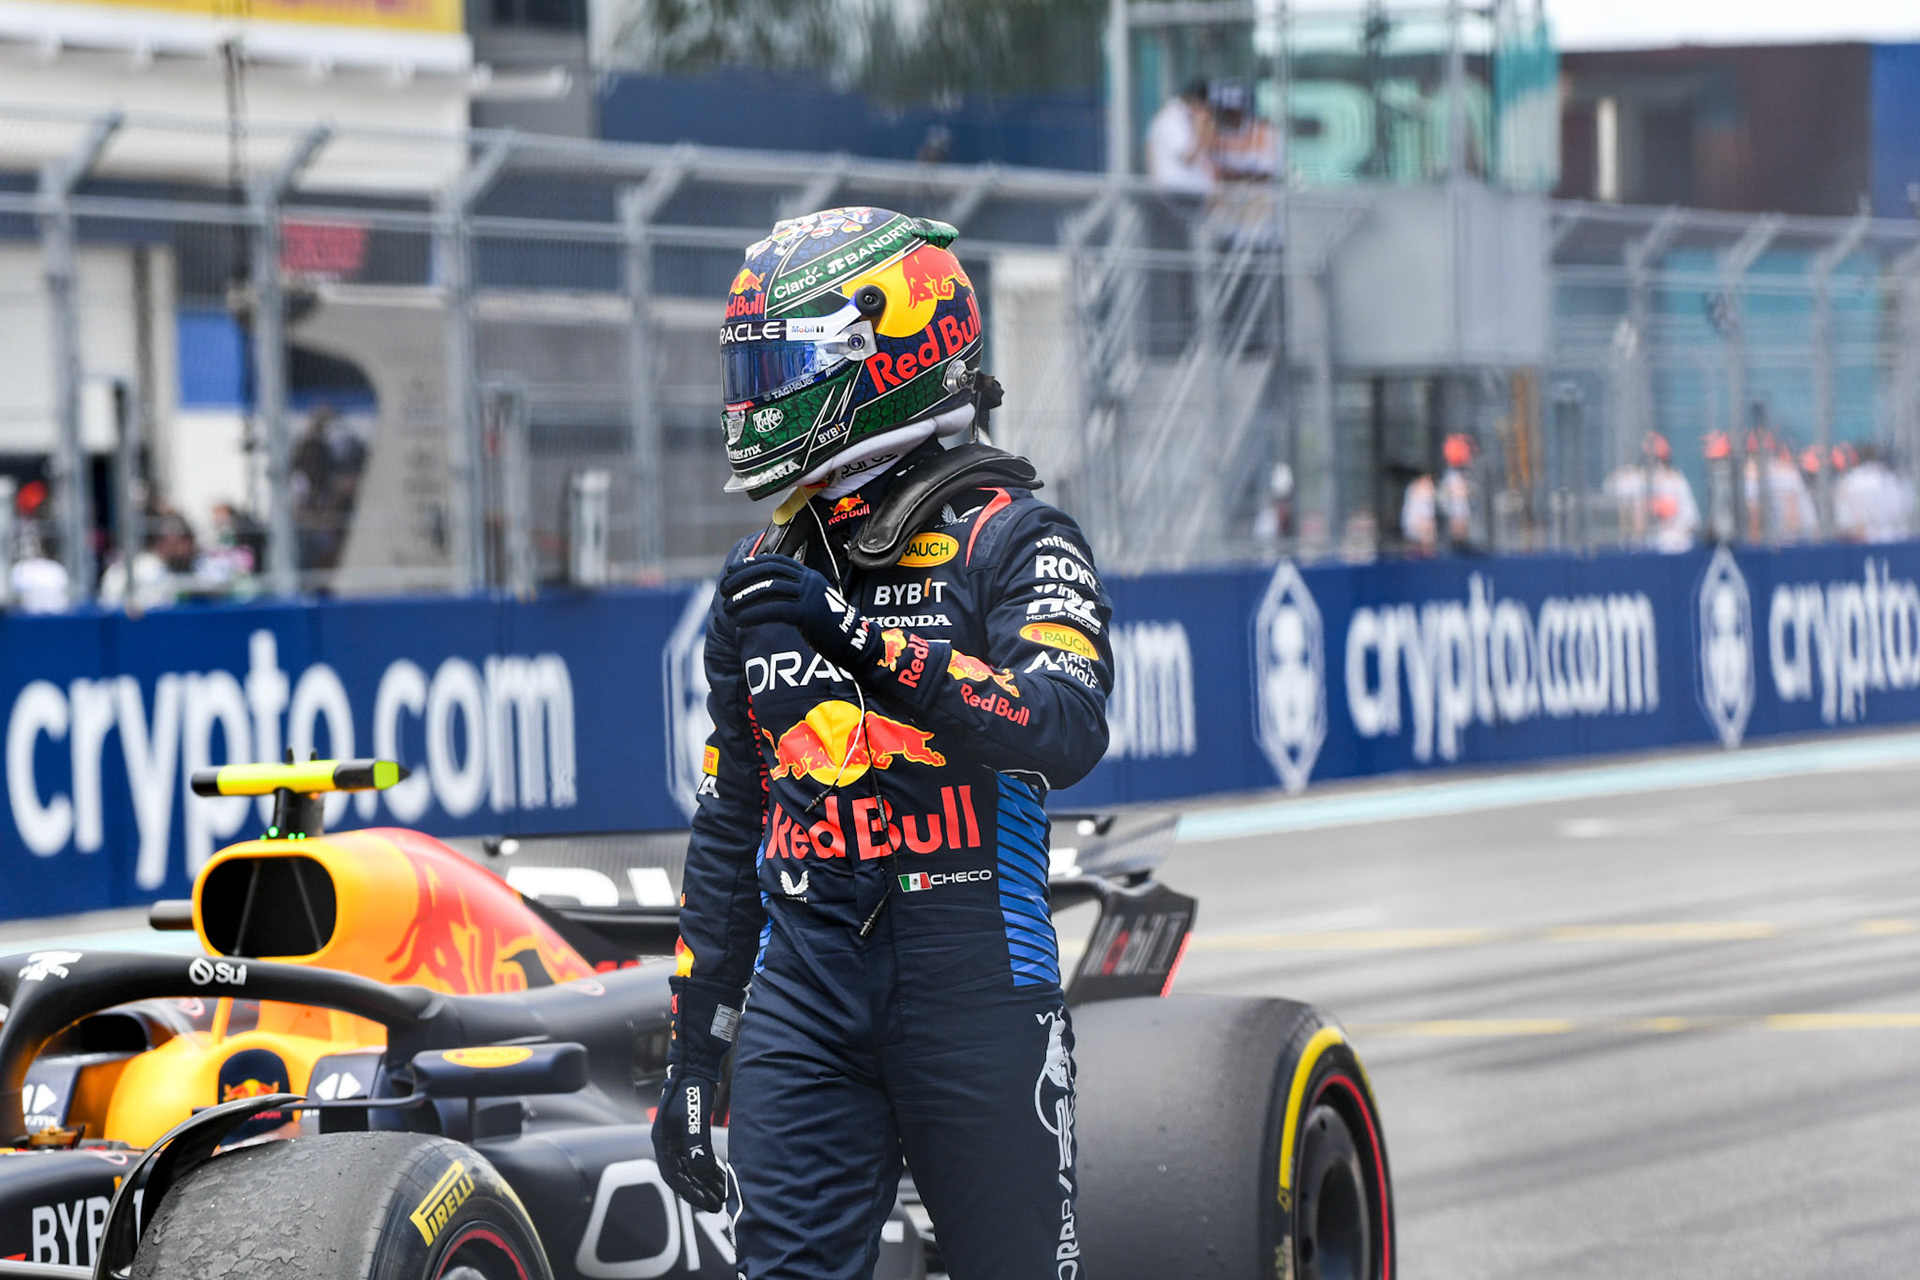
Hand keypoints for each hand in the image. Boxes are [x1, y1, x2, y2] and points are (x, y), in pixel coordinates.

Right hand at [651, 1070, 727, 1212]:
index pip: (673, 1176)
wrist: (696, 1066)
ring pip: (692, 1168)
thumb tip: (702, 1172)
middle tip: (716, 1206)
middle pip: (683, 1175)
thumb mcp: (694, 1119)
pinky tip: (722, 1177)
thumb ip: (697, 1146)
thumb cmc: (691, 1090)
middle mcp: (668, 1143)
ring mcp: (679, 1138)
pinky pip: (699, 1157)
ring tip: (722, 1196)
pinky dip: (710, 1169)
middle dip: (699, 1191)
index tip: (704, 1203)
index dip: (688, 1192)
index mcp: (662, 1142)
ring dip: (706, 1182)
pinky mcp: (691, 1134)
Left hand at [719, 554, 880, 669]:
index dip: (750, 564)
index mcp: (808, 575)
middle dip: (742, 579)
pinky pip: (775, 609)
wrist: (853, 643)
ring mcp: (809, 595)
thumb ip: (791, 594)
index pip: (774, 561)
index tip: (732, 571)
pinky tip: (739, 620)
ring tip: (727, 607)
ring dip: (744, 597)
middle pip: (768, 571)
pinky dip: (753, 614)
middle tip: (723, 589)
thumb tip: (761, 593)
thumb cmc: (827, 626)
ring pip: (769, 589)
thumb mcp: (809, 602)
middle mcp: (808, 580)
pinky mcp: (808, 613)